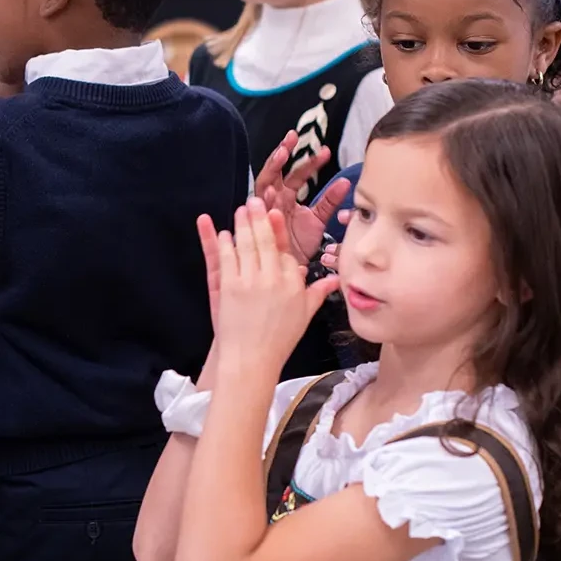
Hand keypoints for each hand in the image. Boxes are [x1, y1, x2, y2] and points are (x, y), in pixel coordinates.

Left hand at [209, 197, 341, 376]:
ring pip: (246, 245)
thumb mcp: (304, 315)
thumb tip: (335, 281)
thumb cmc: (279, 340)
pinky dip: (226, 243)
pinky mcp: (230, 287)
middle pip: (265, 240)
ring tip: (241, 210)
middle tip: (255, 201)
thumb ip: (318, 293)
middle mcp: (273, 279)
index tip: (275, 213)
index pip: (285, 249)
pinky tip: (225, 234)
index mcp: (292, 284)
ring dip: (242, 225)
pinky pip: (228, 258)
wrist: (251, 359)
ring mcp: (250, 281)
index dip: (278, 229)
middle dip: (259, 217)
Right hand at [252, 131, 350, 264]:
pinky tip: (271, 189)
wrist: (292, 269)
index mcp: (287, 196)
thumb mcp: (319, 220)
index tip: (327, 152)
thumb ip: (330, 202)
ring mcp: (265, 208)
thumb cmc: (301, 245)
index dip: (311, 163)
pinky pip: (259, 207)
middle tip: (292, 137)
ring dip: (272, 166)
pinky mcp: (261, 222)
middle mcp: (274, 199)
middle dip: (282, 152)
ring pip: (264, 181)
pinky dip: (265, 197)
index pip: (298, 174)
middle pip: (275, 170)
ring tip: (282, 153)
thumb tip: (346, 182)